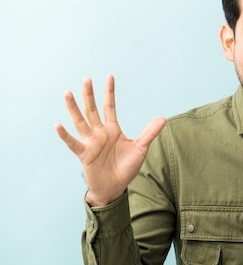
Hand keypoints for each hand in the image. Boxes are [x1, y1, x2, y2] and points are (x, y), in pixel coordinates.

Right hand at [55, 75, 166, 205]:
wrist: (115, 187)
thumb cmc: (126, 168)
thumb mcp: (140, 148)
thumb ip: (149, 133)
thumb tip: (163, 118)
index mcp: (113, 130)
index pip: (110, 107)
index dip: (109, 92)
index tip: (109, 76)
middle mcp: (99, 133)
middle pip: (93, 110)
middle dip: (90, 95)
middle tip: (86, 79)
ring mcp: (90, 142)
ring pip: (81, 122)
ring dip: (74, 109)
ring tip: (67, 93)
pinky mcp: (84, 154)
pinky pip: (73, 143)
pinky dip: (65, 135)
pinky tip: (58, 125)